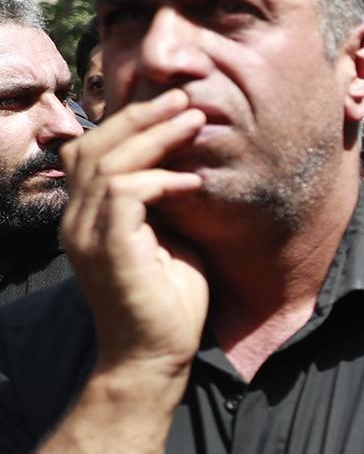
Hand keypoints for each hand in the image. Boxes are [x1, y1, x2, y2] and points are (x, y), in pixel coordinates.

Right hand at [60, 89, 207, 380]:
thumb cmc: (170, 301)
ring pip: (108, 163)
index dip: (127, 122)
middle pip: (93, 147)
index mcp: (87, 216)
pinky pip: (125, 194)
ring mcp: (88, 235)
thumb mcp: (170, 238)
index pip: (90, 151)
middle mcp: (77, 221)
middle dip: (141, 116)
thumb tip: (187, 165)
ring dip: (155, 137)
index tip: (175, 105)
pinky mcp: (110, 250)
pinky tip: (192, 181)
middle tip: (185, 97)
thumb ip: (164, 203)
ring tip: (195, 121)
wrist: (156, 356)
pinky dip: (160, 180)